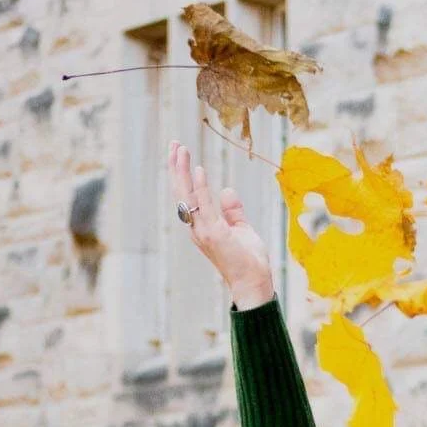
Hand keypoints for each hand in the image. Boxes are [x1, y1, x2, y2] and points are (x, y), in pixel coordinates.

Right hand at [169, 140, 275, 309]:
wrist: (253, 283)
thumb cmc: (248, 261)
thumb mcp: (241, 229)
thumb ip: (233, 211)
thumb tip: (227, 190)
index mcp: (201, 227)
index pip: (187, 196)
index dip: (182, 175)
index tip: (181, 153)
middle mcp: (197, 228)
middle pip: (181, 193)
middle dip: (176, 168)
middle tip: (174, 144)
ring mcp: (203, 231)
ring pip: (187, 196)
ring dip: (183, 171)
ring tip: (180, 149)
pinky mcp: (215, 234)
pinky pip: (204, 205)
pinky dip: (201, 187)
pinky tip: (199, 169)